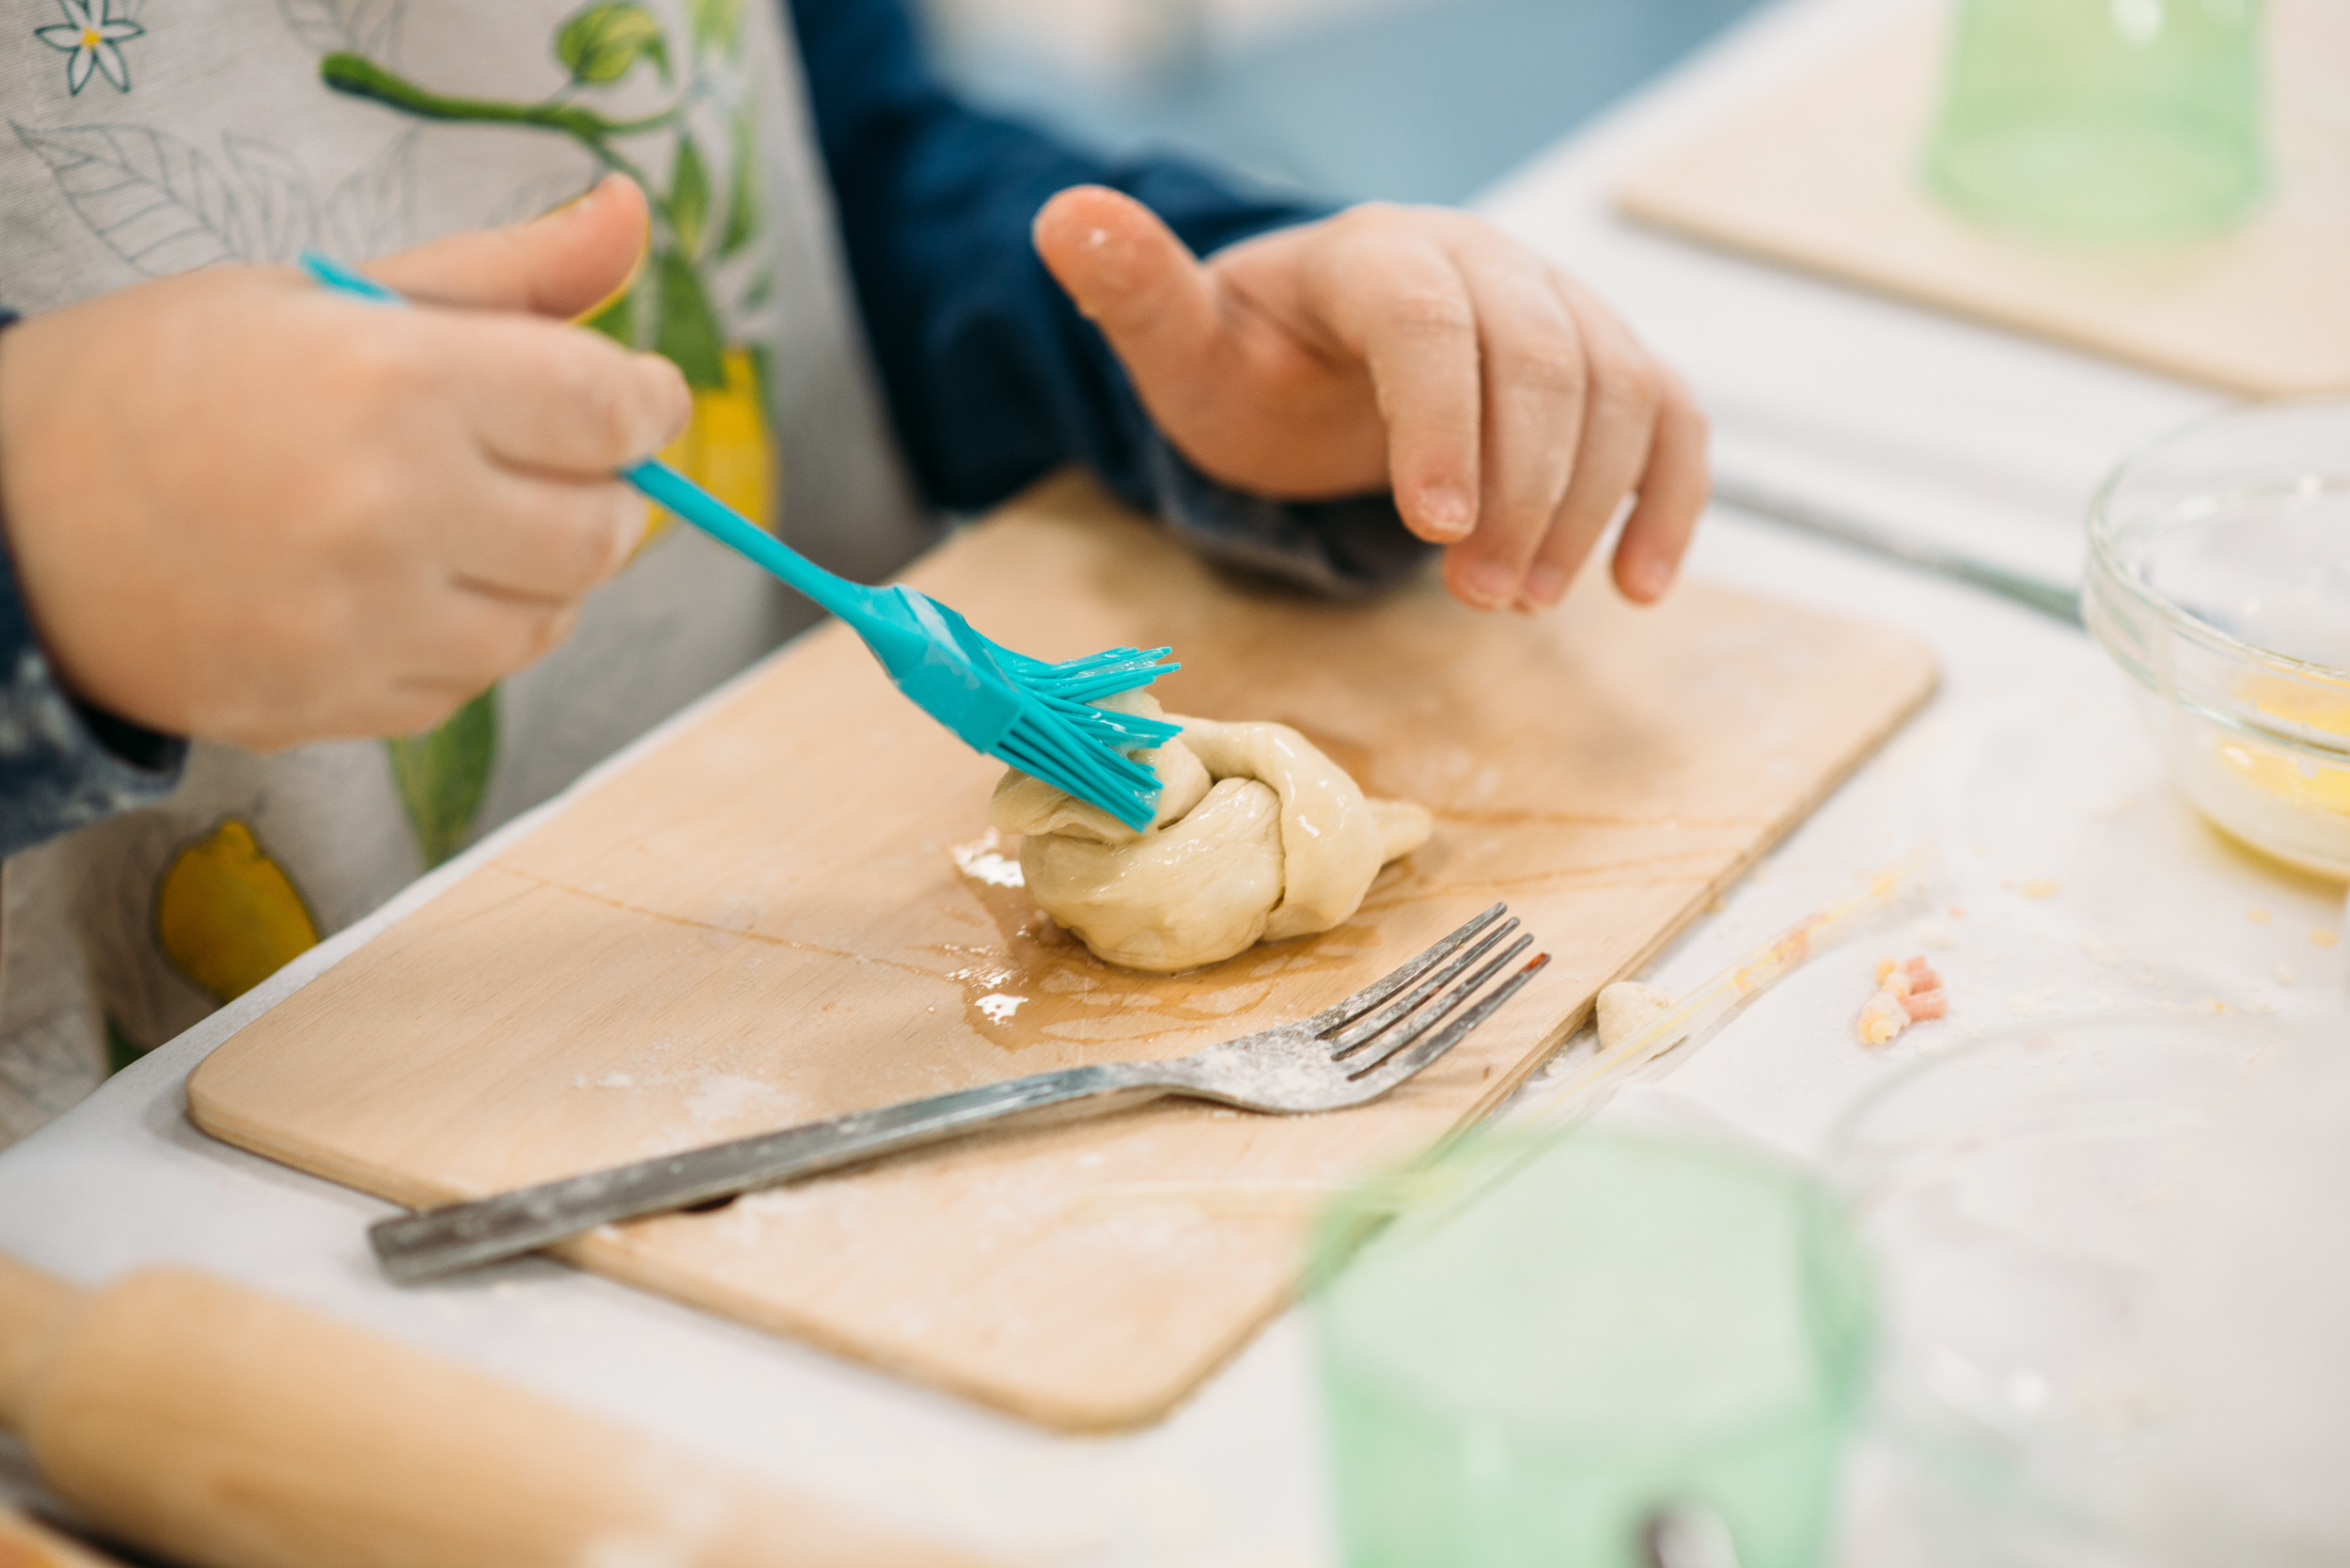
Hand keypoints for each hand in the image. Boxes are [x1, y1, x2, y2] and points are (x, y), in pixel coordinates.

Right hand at [0, 173, 687, 749]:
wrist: (5, 515)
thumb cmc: (169, 380)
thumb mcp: (327, 294)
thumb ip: (504, 274)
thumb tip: (630, 216)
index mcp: (394, 383)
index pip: (612, 412)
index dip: (646, 404)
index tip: (632, 397)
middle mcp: (391, 512)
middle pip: (604, 531)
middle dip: (600, 492)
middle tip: (539, 459)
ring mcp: (364, 625)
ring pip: (552, 621)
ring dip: (537, 574)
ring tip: (452, 519)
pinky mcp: (339, 707)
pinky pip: (473, 683)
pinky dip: (463, 637)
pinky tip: (391, 585)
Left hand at [1034, 188, 1708, 612]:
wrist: (1315, 360)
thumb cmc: (1249, 365)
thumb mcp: (1180, 346)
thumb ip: (1135, 292)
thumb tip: (1062, 214)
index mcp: (1372, 252)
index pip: (1426, 316)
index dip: (1440, 416)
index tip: (1433, 525)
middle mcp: (1481, 260)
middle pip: (1540, 357)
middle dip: (1521, 487)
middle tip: (1481, 598)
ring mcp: (1556, 305)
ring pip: (1620, 386)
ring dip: (1586, 505)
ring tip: (1521, 602)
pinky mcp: (1604, 360)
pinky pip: (1669, 416)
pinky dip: (1668, 497)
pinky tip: (1640, 585)